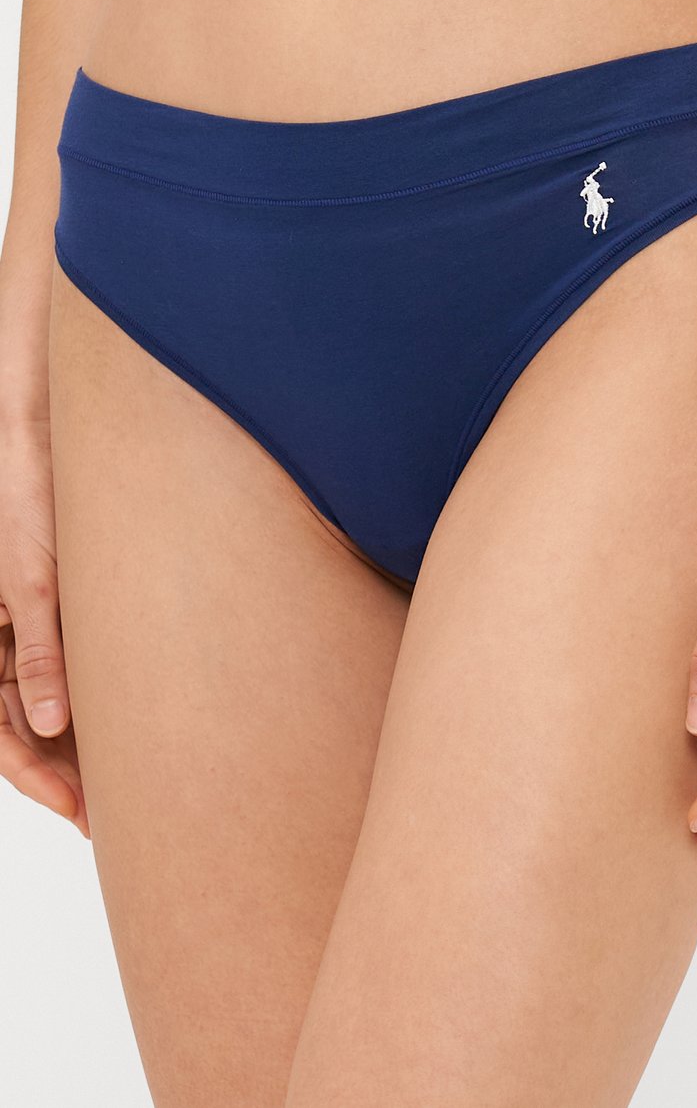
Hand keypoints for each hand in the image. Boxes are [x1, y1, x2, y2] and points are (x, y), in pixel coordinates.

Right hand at [0, 419, 88, 838]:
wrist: (47, 439)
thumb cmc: (28, 496)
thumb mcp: (33, 578)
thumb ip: (38, 649)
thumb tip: (46, 726)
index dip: (30, 775)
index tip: (76, 809)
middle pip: (17, 726)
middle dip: (54, 774)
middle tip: (101, 817)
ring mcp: (26, 626)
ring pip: (40, 705)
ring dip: (73, 747)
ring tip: (117, 788)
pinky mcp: (55, 610)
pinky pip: (63, 670)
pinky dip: (86, 705)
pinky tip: (119, 730)